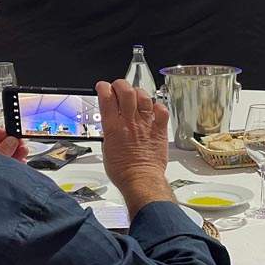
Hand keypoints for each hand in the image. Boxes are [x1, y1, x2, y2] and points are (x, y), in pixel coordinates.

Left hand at [0, 127, 28, 162]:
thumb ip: (1, 151)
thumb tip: (12, 141)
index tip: (8, 133)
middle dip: (10, 144)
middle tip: (20, 143)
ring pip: (1, 156)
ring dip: (14, 153)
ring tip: (23, 151)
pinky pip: (3, 167)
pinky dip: (13, 163)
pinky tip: (21, 161)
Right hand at [96, 79, 172, 216]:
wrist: (141, 180)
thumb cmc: (123, 171)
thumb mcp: (107, 149)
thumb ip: (110, 133)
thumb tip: (112, 126)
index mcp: (113, 127)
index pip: (106, 98)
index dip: (103, 88)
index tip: (103, 86)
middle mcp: (129, 122)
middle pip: (126, 92)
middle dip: (120, 84)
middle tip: (118, 87)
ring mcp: (146, 124)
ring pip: (144, 97)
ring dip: (138, 92)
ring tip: (136, 96)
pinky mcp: (159, 129)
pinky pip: (161, 110)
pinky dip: (157, 106)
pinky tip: (153, 109)